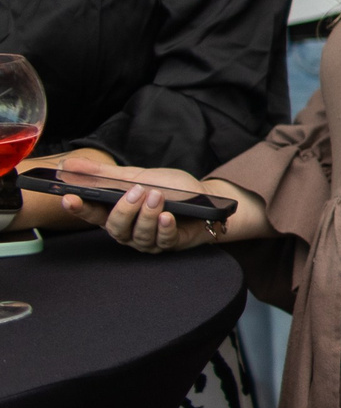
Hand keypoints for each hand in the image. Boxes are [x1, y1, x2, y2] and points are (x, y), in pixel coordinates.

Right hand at [56, 166, 225, 254]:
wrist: (205, 197)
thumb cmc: (169, 189)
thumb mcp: (137, 176)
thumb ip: (104, 174)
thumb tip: (67, 164)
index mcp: (116, 214)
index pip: (92, 214)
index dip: (80, 208)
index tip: (70, 198)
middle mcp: (128, 231)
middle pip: (115, 228)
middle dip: (125, 209)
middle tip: (138, 191)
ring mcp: (148, 240)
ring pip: (139, 235)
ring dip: (148, 214)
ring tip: (157, 196)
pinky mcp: (169, 244)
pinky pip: (163, 240)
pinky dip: (164, 227)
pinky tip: (168, 216)